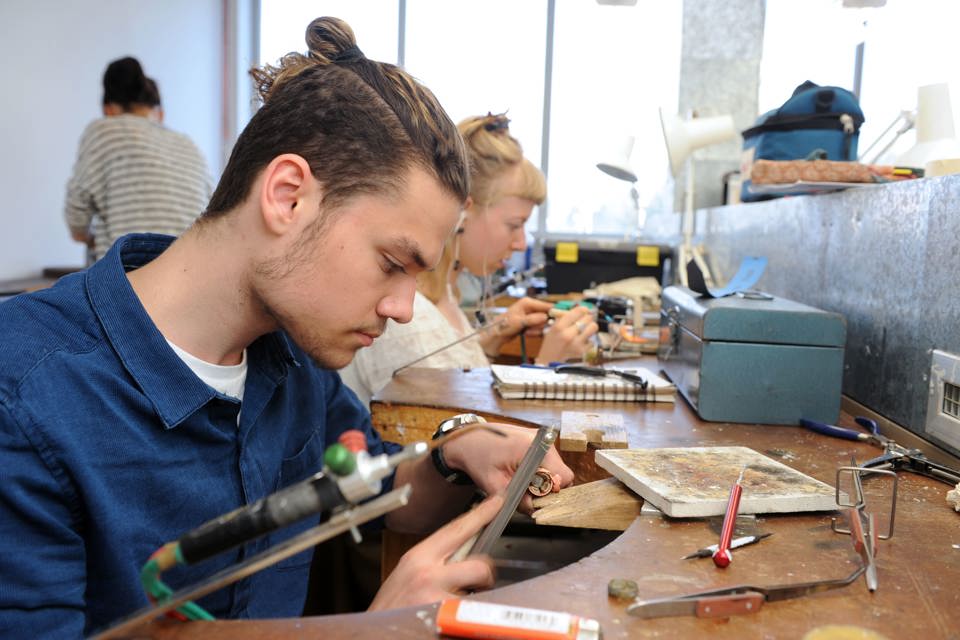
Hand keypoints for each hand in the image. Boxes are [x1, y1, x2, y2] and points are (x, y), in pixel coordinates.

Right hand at [368, 495, 503, 609]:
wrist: (369, 634)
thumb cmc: (389, 608)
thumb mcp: (407, 574)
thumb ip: (433, 562)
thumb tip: (462, 556)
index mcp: (417, 558)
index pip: (455, 530)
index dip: (480, 515)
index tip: (497, 501)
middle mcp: (427, 574)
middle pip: (478, 564)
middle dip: (485, 575)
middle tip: (481, 583)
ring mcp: (435, 596)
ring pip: (477, 592)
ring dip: (474, 600)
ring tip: (458, 607)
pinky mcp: (442, 617)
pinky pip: (468, 614)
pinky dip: (464, 618)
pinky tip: (451, 621)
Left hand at [442, 423, 573, 512]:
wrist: (466, 440)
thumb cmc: (477, 458)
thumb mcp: (495, 485)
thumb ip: (519, 501)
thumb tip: (534, 511)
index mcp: (534, 447)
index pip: (563, 477)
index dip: (551, 493)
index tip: (535, 497)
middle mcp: (541, 440)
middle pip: (560, 474)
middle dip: (545, 489)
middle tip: (524, 492)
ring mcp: (540, 439)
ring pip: (553, 469)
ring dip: (540, 481)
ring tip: (518, 481)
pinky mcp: (535, 441)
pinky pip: (545, 462)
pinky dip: (536, 472)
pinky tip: (519, 473)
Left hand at [479, 297, 551, 356]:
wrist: (496, 334)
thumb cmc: (504, 325)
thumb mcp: (519, 321)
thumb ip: (533, 319)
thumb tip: (546, 317)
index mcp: (528, 302)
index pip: (546, 305)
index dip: (554, 312)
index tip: (561, 318)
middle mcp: (531, 307)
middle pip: (546, 315)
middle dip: (542, 324)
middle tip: (533, 329)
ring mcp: (531, 316)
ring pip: (543, 324)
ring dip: (537, 330)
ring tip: (526, 331)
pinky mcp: (531, 324)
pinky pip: (539, 329)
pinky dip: (534, 333)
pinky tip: (526, 334)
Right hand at [535, 305, 598, 364]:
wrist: (549, 361)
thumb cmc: (551, 343)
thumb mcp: (553, 327)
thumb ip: (566, 317)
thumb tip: (581, 307)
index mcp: (559, 326)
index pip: (579, 311)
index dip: (584, 309)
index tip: (584, 311)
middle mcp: (568, 334)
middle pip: (588, 318)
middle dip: (587, 318)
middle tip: (584, 321)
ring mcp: (576, 343)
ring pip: (593, 327)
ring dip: (590, 327)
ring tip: (585, 330)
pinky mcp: (582, 351)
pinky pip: (592, 340)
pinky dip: (589, 340)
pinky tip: (582, 341)